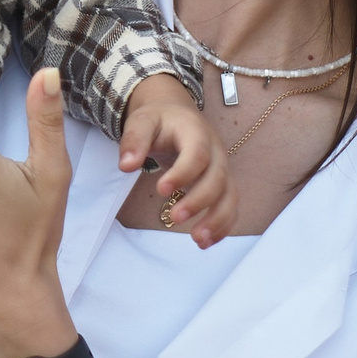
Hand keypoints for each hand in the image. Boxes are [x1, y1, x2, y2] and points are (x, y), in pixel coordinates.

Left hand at [130, 90, 239, 247]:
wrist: (177, 115)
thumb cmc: (159, 120)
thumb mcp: (142, 122)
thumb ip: (134, 140)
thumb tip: (125, 165)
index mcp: (196, 132)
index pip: (197, 153)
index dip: (183, 173)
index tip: (161, 189)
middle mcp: (215, 152)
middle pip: (217, 178)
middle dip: (199, 200)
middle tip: (175, 217)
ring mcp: (222, 169)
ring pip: (229, 196)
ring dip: (217, 220)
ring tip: (198, 241)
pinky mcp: (222, 184)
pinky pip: (230, 206)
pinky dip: (222, 226)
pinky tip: (205, 242)